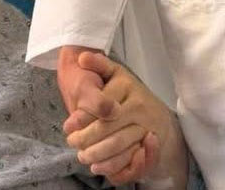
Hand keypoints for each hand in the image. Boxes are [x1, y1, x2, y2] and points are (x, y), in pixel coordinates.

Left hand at [64, 50, 187, 187]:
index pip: (101, 106)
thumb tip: (81, 57)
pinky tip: (99, 167)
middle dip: (86, 138)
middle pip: (107, 127)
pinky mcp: (150, 146)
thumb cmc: (129, 92)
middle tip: (72, 143)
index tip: (67, 127)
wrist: (157, 113)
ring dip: (97, 154)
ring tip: (82, 156)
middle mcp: (139, 106)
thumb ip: (99, 64)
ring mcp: (146, 126)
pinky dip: (114, 166)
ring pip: (118, 144)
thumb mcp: (116, 73)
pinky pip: (131, 159)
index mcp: (127, 86)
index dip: (82, 119)